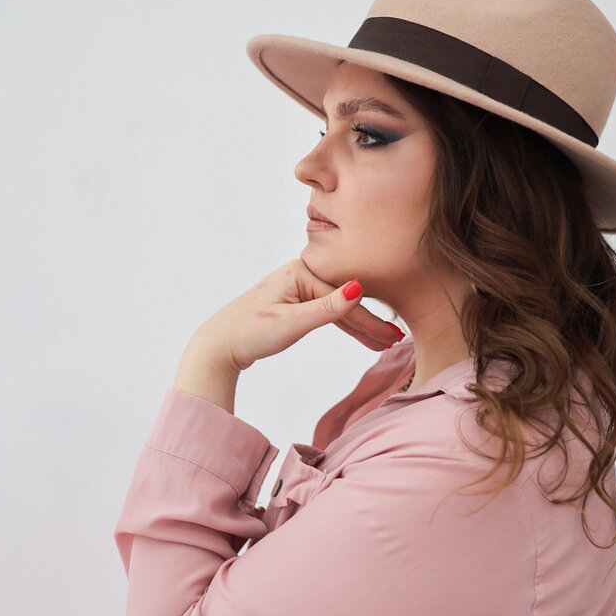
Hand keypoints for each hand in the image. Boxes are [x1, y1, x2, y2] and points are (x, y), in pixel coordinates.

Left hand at [193, 258, 405, 372]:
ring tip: (383, 342)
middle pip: (344, 299)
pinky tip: (360, 335)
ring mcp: (297, 287)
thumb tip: (359, 288)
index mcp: (301, 271)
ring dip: (360, 326)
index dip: (370, 320)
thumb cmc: (249, 332)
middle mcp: (300, 273)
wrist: (219, 345)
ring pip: (337, 307)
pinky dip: (343, 324)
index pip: (344, 298)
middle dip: (371, 321)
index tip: (393, 335)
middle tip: (396, 338)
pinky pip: (326, 311)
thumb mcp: (292, 323)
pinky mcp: (293, 302)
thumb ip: (328, 308)